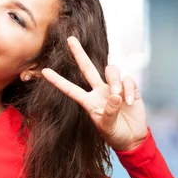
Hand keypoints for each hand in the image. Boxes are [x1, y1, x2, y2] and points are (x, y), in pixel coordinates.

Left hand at [41, 36, 147, 151]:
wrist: (132, 138)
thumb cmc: (115, 134)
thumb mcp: (107, 126)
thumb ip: (109, 112)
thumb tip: (115, 95)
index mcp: (88, 101)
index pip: (70, 89)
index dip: (58, 81)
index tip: (44, 71)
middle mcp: (99, 90)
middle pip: (87, 67)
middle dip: (79, 53)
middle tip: (69, 39)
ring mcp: (114, 88)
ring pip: (111, 70)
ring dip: (114, 81)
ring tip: (117, 95)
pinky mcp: (130, 88)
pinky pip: (128, 79)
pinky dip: (128, 89)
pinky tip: (129, 101)